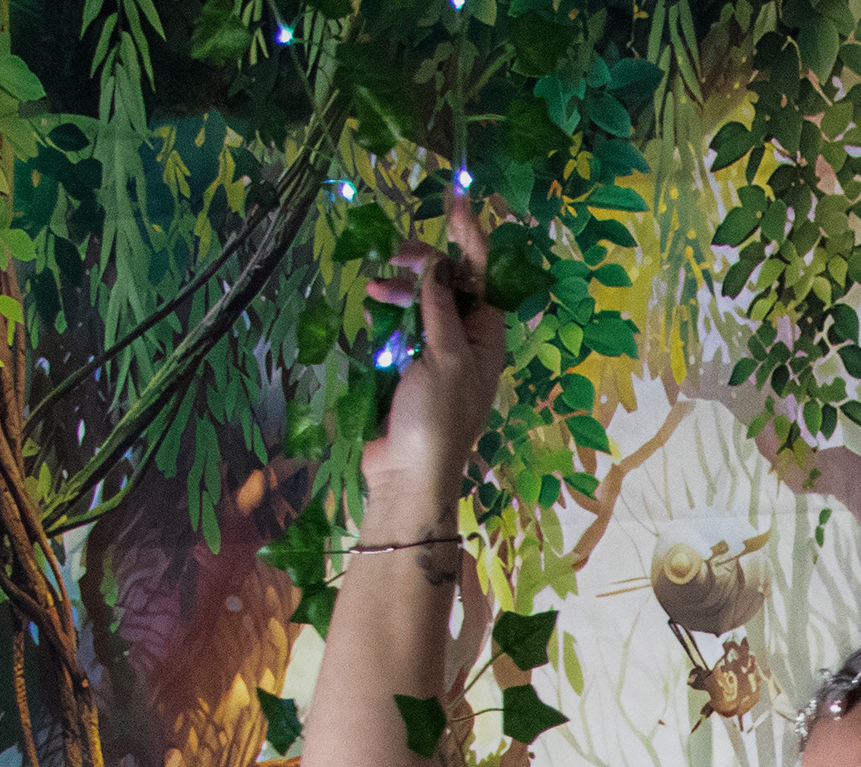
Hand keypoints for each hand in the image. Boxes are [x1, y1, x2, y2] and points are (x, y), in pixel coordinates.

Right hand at [359, 188, 509, 519]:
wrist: (409, 475)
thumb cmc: (437, 419)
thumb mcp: (445, 357)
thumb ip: (441, 307)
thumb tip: (438, 266)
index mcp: (488, 335)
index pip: (484, 274)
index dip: (470, 235)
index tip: (456, 198)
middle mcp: (468, 339)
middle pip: (451, 282)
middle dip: (425, 261)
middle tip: (393, 252)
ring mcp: (439, 353)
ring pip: (423, 301)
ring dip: (401, 288)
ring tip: (373, 288)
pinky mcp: (412, 367)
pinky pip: (404, 325)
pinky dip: (390, 312)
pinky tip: (371, 308)